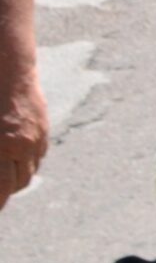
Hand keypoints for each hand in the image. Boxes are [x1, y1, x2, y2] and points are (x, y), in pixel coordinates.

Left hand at [0, 68, 45, 207]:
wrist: (8, 69)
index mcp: (2, 148)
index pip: (2, 189)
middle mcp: (22, 146)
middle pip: (18, 183)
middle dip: (5, 194)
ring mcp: (36, 136)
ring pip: (30, 170)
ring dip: (16, 179)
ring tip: (3, 179)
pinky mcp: (43, 127)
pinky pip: (38, 154)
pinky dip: (26, 162)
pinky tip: (14, 159)